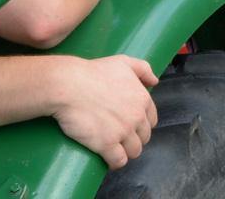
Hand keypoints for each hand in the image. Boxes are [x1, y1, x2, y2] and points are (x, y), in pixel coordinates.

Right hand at [49, 55, 158, 169]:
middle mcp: (136, 117)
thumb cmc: (93, 72)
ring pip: (134, 151)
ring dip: (126, 152)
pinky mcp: (106, 144)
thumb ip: (143, 69)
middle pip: (143, 137)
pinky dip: (116, 162)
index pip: (151, 120)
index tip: (132, 126)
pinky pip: (119, 160)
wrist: (69, 85)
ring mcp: (122, 132)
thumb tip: (154, 81)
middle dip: (134, 139)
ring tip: (116, 150)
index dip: (142, 124)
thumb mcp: (123, 62)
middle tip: (121, 138)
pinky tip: (110, 160)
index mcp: (142, 99)